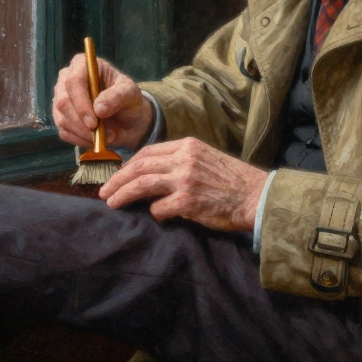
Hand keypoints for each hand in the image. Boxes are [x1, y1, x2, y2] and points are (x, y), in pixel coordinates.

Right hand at [52, 53, 153, 148]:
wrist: (128, 120)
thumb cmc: (129, 100)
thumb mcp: (130, 94)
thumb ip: (117, 97)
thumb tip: (99, 108)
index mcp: (82, 65)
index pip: (73, 81)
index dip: (81, 102)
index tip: (93, 122)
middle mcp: (66, 80)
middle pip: (63, 102)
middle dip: (81, 122)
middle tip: (100, 134)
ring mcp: (61, 99)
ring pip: (62, 119)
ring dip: (83, 133)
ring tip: (105, 135)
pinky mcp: (61, 118)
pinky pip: (65, 133)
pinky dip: (81, 140)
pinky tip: (96, 138)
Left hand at [98, 137, 268, 231]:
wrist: (257, 196)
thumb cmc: (232, 181)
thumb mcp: (205, 159)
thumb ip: (180, 161)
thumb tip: (151, 175)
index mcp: (187, 145)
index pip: (147, 152)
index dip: (128, 165)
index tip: (118, 176)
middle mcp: (184, 159)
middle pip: (139, 166)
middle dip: (118, 180)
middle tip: (104, 192)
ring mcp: (185, 180)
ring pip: (142, 184)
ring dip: (123, 195)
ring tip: (111, 203)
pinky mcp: (188, 201)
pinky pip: (159, 208)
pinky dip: (154, 213)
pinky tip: (156, 216)